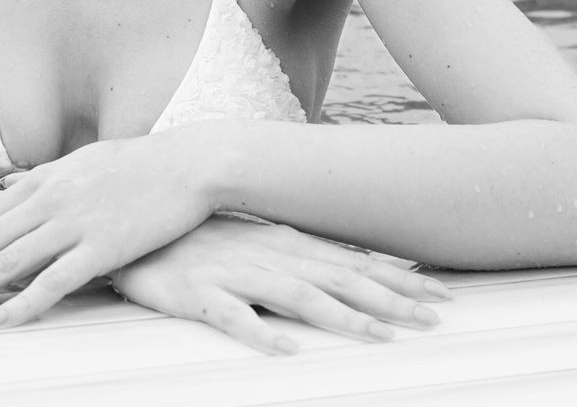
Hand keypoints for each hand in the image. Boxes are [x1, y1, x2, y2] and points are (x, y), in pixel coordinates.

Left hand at [0, 131, 209, 325]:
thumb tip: (10, 183)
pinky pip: (53, 282)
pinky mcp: (102, 247)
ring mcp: (74, 222)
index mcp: (43, 179)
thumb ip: (44, 176)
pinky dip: (21, 303)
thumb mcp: (82, 160)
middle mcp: (49, 199)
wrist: (192, 163)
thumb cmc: (141, 164)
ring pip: (5, 261)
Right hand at [109, 216, 449, 354]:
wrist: (134, 226)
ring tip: (378, 336)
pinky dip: (260, 333)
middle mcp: (269, 254)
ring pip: (298, 296)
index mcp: (287, 243)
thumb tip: (349, 272)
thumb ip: (300, 256)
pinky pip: (233, 316)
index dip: (400, 277)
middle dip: (391, 298)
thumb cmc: (199, 239)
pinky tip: (285, 350)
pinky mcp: (198, 294)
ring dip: (341, 317)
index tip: (442, 292)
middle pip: (340, 278)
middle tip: (435, 316)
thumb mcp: (257, 241)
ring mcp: (235, 273)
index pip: (355, 260)